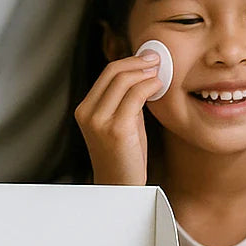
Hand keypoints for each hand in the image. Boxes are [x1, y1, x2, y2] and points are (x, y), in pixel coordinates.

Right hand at [74, 49, 163, 184]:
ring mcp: (100, 121)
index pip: (107, 73)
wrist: (120, 188)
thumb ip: (125, 101)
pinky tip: (158, 86)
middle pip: (114, 72)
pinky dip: (149, 86)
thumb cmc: (124, 156)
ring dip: (146, 72)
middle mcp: (88, 113)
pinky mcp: (116, 129)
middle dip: (139, 61)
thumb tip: (143, 74)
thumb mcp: (119, 123)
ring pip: (124, 80)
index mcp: (85, 110)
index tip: (148, 57)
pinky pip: (135, 96)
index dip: (130, 61)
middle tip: (157, 59)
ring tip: (160, 72)